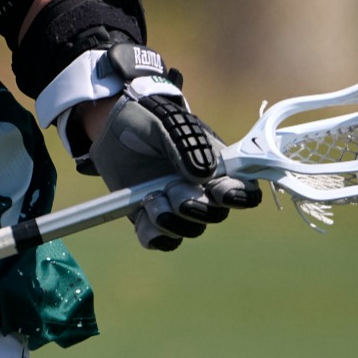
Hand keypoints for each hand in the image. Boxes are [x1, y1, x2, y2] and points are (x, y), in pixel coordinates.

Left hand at [85, 93, 260, 249]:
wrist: (113, 126)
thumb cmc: (149, 119)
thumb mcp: (168, 123)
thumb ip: (187, 146)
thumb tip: (204, 176)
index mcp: (218, 166)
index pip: (244, 190)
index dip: (239, 196)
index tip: (220, 192)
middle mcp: (203, 191)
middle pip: (215, 214)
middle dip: (196, 206)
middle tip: (172, 189)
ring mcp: (178, 206)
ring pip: (189, 229)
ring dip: (172, 220)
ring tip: (150, 199)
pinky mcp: (151, 217)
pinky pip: (160, 239)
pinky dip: (153, 235)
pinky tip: (143, 217)